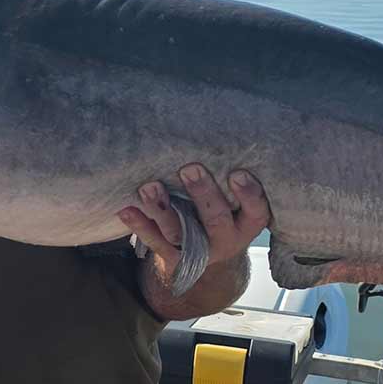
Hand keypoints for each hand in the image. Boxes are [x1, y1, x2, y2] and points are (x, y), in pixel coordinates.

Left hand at [118, 163, 271, 271]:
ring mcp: (199, 251)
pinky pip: (155, 242)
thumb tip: (219, 125)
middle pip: (216, 220)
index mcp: (247, 223)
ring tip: (149, 186)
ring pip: (180, 231)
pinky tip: (126, 209)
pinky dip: (140, 225)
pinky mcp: (174, 257)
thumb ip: (229, 173)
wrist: (209, 256)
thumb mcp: (237, 199)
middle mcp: (226, 239)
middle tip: (190, 168)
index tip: (237, 173)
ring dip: (163, 208)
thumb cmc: (224, 207)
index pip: (255, 211)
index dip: (249, 194)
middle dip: (203, 195)